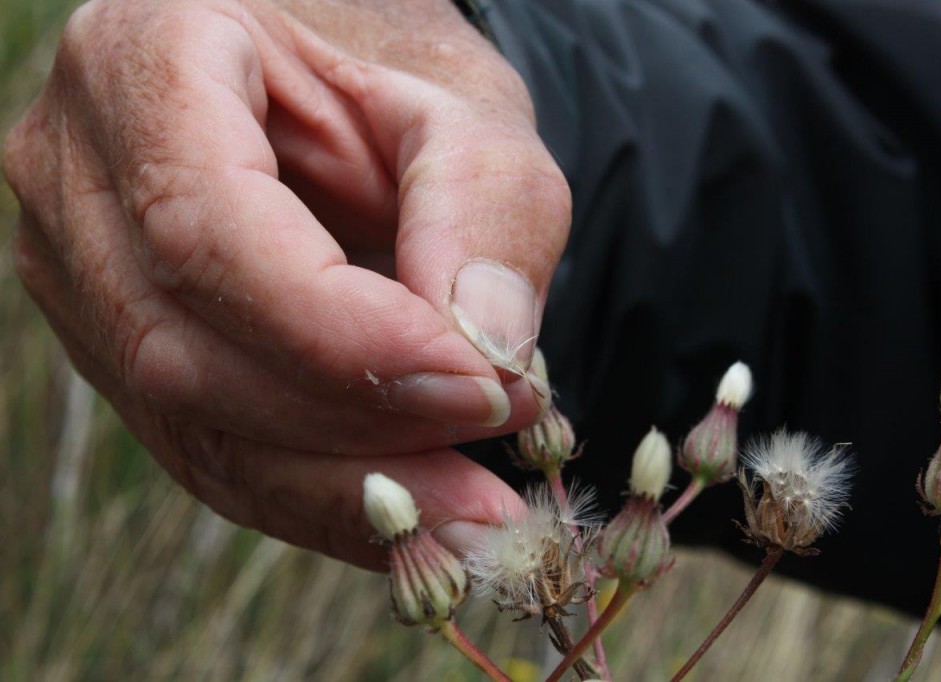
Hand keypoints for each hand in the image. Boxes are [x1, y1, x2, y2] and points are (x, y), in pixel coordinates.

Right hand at [3, 0, 570, 566]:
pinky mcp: (126, 350)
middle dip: (356, 429)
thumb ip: (487, 212)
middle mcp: (78, 174)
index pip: (205, 229)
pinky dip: (318, 498)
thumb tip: (489, 354)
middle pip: (184, 350)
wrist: (340, 94)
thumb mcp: (466, 111)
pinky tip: (413, 515)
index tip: (479, 384)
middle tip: (494, 453)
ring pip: (193, 425)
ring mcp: (85, 274)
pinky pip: (210, 452)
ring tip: (470, 514)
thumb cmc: (396, 75)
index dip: (342, 334)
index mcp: (143, 60)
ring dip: (344, 489)